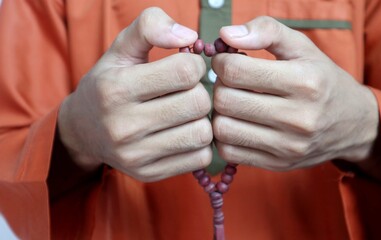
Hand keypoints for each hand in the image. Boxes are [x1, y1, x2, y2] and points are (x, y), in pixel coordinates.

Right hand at [58, 7, 212, 181]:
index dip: (194, 65)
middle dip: (199, 92)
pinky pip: (200, 158)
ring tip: (187, 113)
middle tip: (187, 91)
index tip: (185, 67)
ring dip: (202, 119)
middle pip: (198, 103)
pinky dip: (200, 144)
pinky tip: (184, 132)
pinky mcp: (149, 174)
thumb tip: (189, 36)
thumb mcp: (121, 48)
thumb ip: (151, 26)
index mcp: (116, 88)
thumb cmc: (109, 83)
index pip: (185, 72)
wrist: (83, 130)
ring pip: (202, 134)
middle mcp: (123, 126)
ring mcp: (135, 155)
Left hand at [212, 17, 379, 170]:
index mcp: (304, 81)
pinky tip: (237, 123)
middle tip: (231, 82)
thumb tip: (225, 35)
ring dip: (219, 112)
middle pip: (225, 101)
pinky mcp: (278, 164)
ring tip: (234, 102)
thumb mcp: (302, 46)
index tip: (227, 60)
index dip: (221, 61)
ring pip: (222, 129)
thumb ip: (266, 31)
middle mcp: (298, 118)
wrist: (353, 124)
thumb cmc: (321, 78)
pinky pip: (229, 152)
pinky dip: (225, 136)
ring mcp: (288, 146)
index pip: (235, 71)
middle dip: (219, 86)